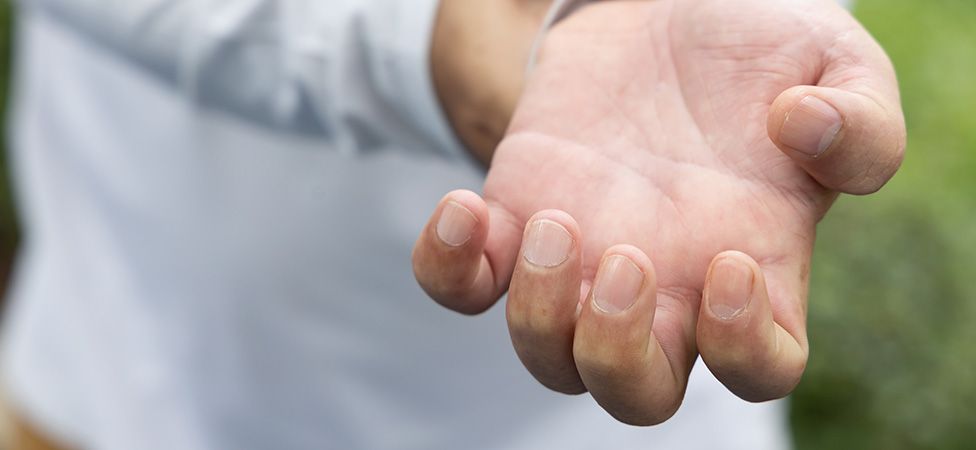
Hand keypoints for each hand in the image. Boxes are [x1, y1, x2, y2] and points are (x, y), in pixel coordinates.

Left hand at [415, 0, 904, 424]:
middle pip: (635, 394)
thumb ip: (860, 117)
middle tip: (626, 258)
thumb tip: (804, 129)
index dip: (743, 349)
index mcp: (752, 267)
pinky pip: (465, 289)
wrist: (660, 15)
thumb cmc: (754, 53)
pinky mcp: (516, 222)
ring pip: (548, 358)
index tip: (727, 261)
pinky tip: (464, 209)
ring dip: (541, 312)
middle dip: (618, 356)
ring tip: (557, 220)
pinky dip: (448, 273)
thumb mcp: (833, 61)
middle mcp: (665, 286)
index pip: (759, 370)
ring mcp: (583, 262)